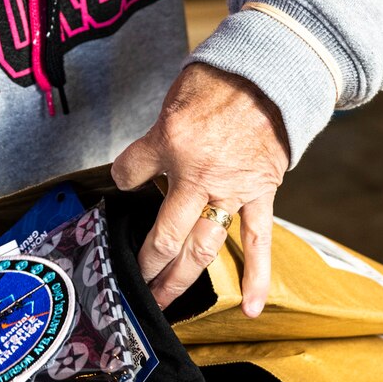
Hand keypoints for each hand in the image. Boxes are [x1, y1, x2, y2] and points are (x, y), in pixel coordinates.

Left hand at [111, 61, 289, 316]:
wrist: (272, 74)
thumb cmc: (220, 83)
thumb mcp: (171, 106)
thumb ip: (149, 146)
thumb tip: (128, 175)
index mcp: (174, 148)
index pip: (131, 176)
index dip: (118, 192)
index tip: (110, 210)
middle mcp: (201, 177)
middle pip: (167, 235)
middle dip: (147, 265)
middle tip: (130, 286)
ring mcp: (233, 191)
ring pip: (203, 247)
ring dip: (181, 279)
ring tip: (163, 302)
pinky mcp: (260, 194)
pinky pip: (258, 241)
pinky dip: (256, 276)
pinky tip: (250, 307)